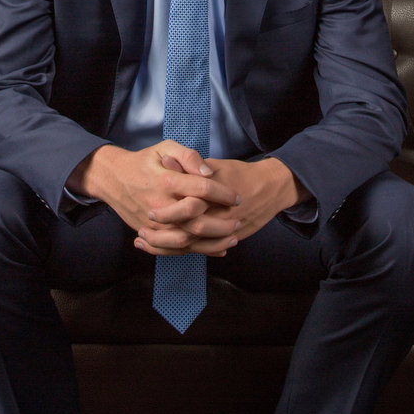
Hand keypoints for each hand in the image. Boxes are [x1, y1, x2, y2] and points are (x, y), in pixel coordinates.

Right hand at [68, 141, 240, 255]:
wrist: (114, 179)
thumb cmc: (144, 161)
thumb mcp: (165, 148)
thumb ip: (188, 156)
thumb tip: (208, 172)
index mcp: (166, 181)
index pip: (202, 189)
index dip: (223, 193)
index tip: (237, 196)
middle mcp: (160, 206)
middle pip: (197, 221)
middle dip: (222, 223)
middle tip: (239, 219)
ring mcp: (154, 224)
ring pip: (188, 241)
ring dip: (214, 242)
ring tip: (233, 238)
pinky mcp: (151, 234)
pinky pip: (176, 249)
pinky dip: (198, 252)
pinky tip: (216, 249)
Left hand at [140, 156, 308, 251]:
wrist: (270, 188)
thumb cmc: (241, 174)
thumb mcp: (216, 165)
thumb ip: (191, 165)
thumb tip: (165, 161)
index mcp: (213, 197)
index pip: (186, 209)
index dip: (167, 213)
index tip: (150, 210)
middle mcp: (219, 218)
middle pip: (187, 233)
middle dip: (162, 237)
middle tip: (143, 234)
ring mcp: (224, 232)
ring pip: (193, 246)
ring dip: (168, 248)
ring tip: (147, 245)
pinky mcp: (228, 239)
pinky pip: (204, 251)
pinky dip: (185, 252)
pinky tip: (169, 250)